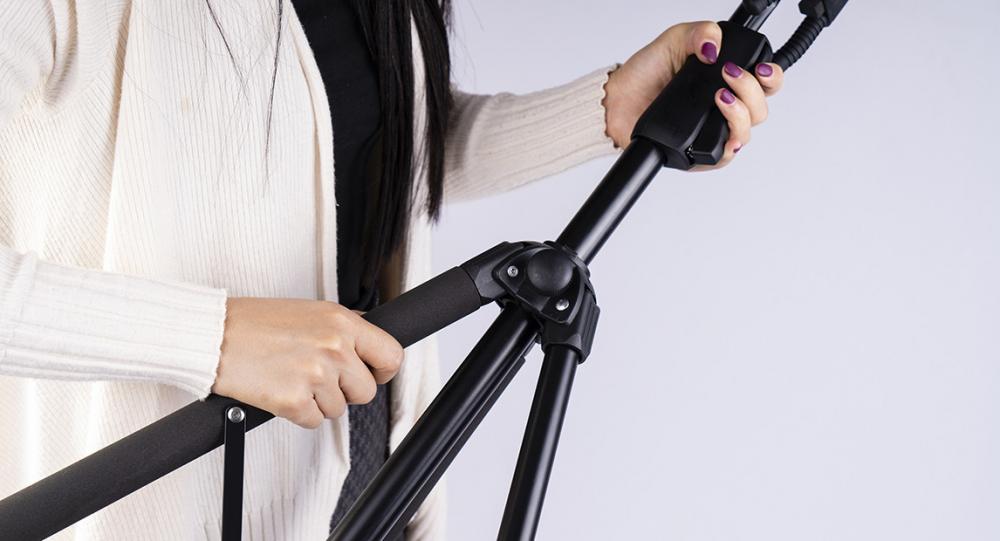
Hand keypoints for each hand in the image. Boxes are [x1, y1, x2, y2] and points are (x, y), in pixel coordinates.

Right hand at [212, 298, 403, 428]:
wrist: (213, 336)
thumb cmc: (255, 323)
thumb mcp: (310, 310)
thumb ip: (343, 327)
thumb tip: (369, 341)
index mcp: (342, 323)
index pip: (391, 355)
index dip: (383, 371)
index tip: (372, 374)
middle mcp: (334, 348)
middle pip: (366, 391)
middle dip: (346, 391)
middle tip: (320, 379)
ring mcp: (316, 376)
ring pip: (338, 409)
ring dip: (319, 401)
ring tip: (293, 378)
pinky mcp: (294, 401)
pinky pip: (314, 421)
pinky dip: (299, 413)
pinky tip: (282, 390)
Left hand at [603, 21, 784, 168]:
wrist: (619, 101)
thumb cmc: (647, 73)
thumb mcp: (675, 40)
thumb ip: (700, 33)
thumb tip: (715, 46)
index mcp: (728, 81)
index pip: (766, 83)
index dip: (772, 77)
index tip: (762, 69)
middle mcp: (726, 108)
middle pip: (761, 109)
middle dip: (751, 91)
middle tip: (728, 76)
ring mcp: (714, 132)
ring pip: (746, 133)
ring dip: (739, 114)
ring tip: (718, 97)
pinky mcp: (700, 154)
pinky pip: (724, 156)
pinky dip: (726, 144)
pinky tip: (718, 129)